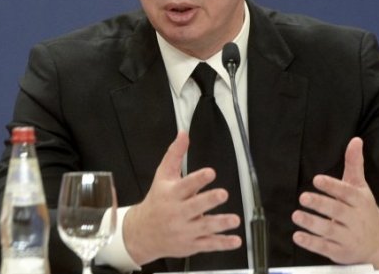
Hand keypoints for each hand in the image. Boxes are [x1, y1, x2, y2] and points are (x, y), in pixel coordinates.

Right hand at [123, 131, 242, 265]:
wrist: (142, 232)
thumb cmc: (157, 200)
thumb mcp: (163, 175)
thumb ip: (175, 154)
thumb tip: (184, 133)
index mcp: (171, 194)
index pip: (185, 185)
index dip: (198, 179)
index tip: (210, 172)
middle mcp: (177, 213)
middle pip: (195, 206)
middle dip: (209, 200)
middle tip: (223, 194)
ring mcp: (185, 230)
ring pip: (204, 226)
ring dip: (220, 223)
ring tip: (234, 219)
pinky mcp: (191, 244)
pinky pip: (208, 244)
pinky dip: (222, 243)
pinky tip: (235, 240)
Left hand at [291, 137, 378, 270]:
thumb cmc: (365, 210)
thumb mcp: (360, 187)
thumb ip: (354, 164)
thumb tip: (355, 140)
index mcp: (360, 201)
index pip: (346, 193)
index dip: (332, 186)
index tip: (317, 179)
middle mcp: (356, 219)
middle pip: (337, 211)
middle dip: (320, 204)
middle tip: (303, 197)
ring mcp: (349, 237)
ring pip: (330, 230)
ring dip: (312, 223)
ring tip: (296, 215)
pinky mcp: (341, 251)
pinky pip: (325, 247)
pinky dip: (311, 243)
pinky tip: (298, 236)